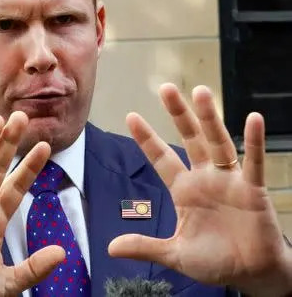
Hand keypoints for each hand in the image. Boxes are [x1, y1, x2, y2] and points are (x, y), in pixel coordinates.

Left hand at [108, 83, 291, 296]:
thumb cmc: (215, 262)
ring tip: (201, 92)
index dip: (147, 138)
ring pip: (217, 142)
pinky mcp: (253, 190)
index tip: (131, 116)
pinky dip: (254, 141)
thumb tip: (110, 248)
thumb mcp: (174, 254)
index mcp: (184, 190)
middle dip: (178, 114)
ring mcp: (229, 181)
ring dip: (210, 118)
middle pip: (189, 139)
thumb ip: (145, 246)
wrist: (251, 275)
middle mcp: (205, 178)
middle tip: (166, 87)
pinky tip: (253, 119)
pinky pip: (254, 162)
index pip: (161, 158)